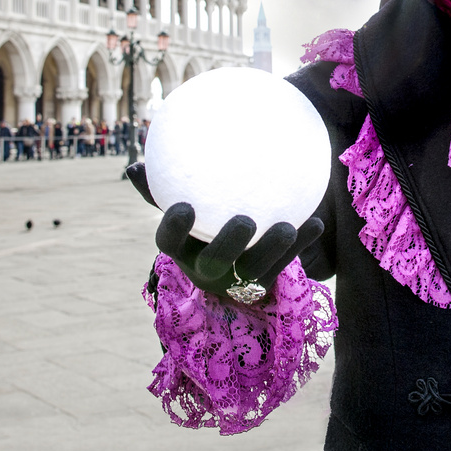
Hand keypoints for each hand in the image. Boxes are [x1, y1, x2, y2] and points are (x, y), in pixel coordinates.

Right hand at [128, 162, 324, 297]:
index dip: (174, 229)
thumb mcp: (184, 210)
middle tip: (245, 221)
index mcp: (183, 249)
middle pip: (216, 263)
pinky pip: (288, 264)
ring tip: (289, 226)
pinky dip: (302, 244)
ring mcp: (239, 280)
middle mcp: (208, 269)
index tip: (184, 207)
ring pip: (255, 270)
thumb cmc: (201, 227)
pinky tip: (317, 223)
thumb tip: (133, 166)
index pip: (170, 243)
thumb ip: (161, 189)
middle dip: (228, 245)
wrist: (230, 271)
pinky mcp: (268, 284)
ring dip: (274, 249)